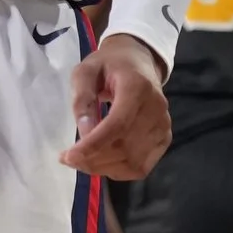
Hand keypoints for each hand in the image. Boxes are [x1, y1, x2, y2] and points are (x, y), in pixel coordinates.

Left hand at [61, 33, 171, 179]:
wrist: (138, 62)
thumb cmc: (108, 65)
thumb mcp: (86, 71)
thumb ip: (82, 98)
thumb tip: (85, 133)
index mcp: (137, 86)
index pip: (118, 124)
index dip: (94, 144)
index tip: (69, 156)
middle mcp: (156, 109)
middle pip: (125, 148)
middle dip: (93, 159)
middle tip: (68, 158)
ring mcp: (164, 126)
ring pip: (133, 163)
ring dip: (103, 168)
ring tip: (81, 160)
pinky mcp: (164, 139)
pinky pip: (140, 167)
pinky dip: (118, 170)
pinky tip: (101, 161)